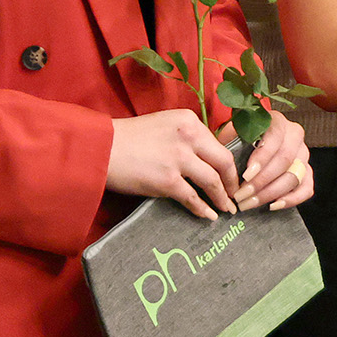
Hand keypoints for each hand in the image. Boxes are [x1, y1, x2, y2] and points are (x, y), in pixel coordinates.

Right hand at [106, 108, 241, 221]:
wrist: (102, 148)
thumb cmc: (129, 137)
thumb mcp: (165, 125)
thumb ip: (187, 137)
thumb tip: (207, 157)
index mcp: (189, 120)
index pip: (218, 145)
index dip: (228, 164)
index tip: (231, 176)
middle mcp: (188, 136)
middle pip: (223, 162)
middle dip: (232, 182)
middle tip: (235, 195)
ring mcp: (179, 159)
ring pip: (212, 181)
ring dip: (222, 198)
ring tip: (226, 209)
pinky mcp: (167, 181)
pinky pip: (193, 198)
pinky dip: (204, 209)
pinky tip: (209, 216)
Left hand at [232, 113, 316, 211]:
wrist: (251, 139)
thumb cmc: (241, 136)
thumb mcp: (233, 132)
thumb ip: (231, 141)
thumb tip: (227, 163)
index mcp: (277, 121)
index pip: (275, 138)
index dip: (262, 158)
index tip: (246, 175)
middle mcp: (294, 135)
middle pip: (285, 160)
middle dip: (262, 181)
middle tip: (242, 195)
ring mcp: (303, 154)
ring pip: (295, 176)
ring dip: (271, 193)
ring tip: (250, 203)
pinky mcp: (306, 171)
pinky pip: (306, 188)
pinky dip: (292, 199)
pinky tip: (274, 205)